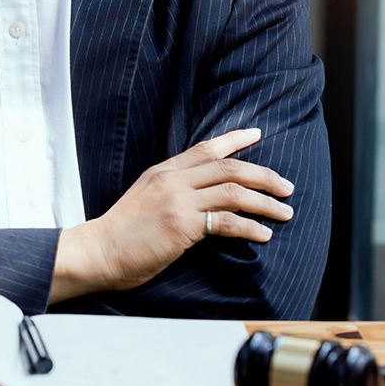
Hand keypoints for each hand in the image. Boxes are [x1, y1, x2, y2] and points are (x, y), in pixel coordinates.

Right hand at [51, 127, 293, 301]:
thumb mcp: (145, 198)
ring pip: (234, 191)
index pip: (205, 147)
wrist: (98, 251)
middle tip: (286, 187)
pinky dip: (250, 227)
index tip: (257, 134)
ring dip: (265, 202)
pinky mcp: (182, 225)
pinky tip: (263, 234)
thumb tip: (201, 194)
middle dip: (264, 175)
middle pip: (230, 167)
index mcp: (164, 171)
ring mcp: (178, 200)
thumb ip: (172, 190)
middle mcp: (173, 179)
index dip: (235, 139)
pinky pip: (227, 221)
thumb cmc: (121, 233)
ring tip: (284, 212)